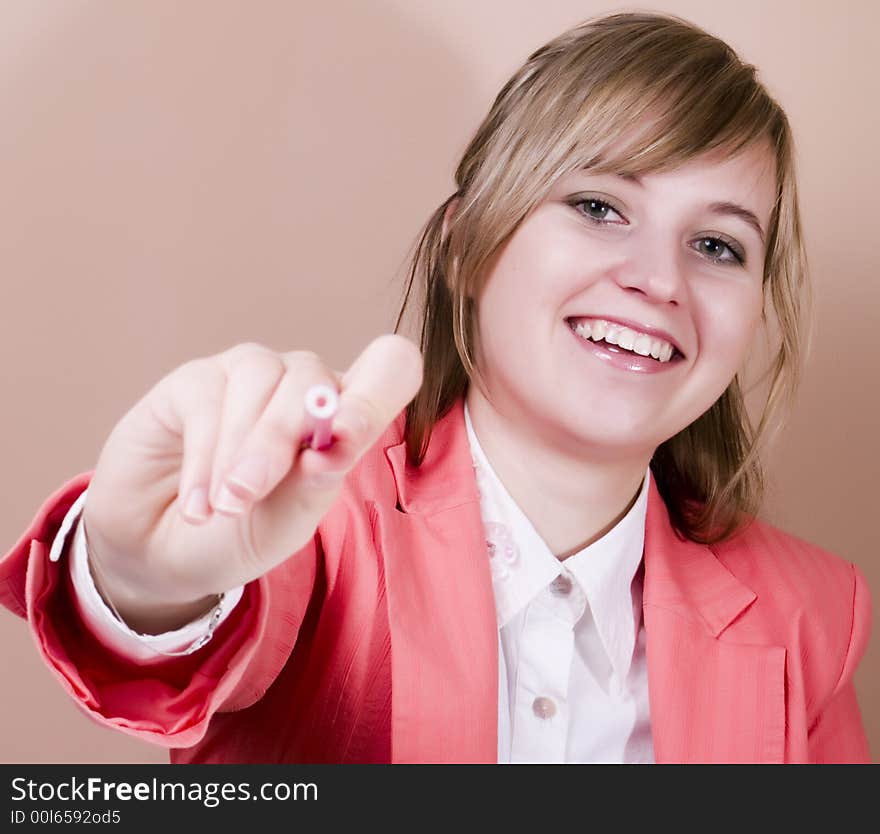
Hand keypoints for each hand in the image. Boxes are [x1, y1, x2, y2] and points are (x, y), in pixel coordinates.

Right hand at [81, 334, 422, 627]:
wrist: (163, 552)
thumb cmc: (240, 534)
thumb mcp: (286, 524)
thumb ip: (315, 483)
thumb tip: (333, 445)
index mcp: (344, 416)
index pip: (390, 370)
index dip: (376, 393)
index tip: (345, 440)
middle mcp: (303, 385)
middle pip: (315, 381)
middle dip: (278, 443)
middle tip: (243, 499)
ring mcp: (251, 375)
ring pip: (261, 380)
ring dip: (238, 451)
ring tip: (219, 508)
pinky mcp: (197, 379)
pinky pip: (207, 398)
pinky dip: (201, 459)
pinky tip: (196, 503)